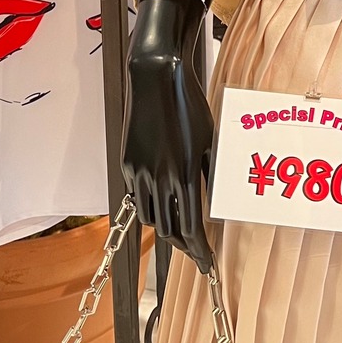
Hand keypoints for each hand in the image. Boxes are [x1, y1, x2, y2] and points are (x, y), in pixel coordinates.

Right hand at [121, 0, 219, 272]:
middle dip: (184, 247)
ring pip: (150, 218)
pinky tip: (163, 208)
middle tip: (196, 252)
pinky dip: (151, 209)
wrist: (155, 79)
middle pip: (168, 230)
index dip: (199, 251)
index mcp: (182, 172)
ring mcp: (138, 171)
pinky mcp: (127, 163)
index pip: (190, 228)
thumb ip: (210, 176)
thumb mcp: (210, 141)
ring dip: (166, 230)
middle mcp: (157, 177)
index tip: (208, 263)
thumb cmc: (190, 106)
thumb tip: (214, 204)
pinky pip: (138, 198)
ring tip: (181, 234)